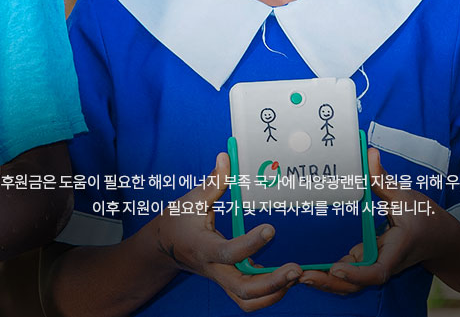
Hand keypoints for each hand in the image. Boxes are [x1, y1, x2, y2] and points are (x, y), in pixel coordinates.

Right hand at [145, 152, 301, 310]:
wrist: (164, 247)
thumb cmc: (178, 221)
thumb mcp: (192, 200)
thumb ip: (213, 183)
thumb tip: (226, 158)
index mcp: (204, 248)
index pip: (228, 252)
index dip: (250, 244)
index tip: (270, 229)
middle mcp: (214, 269)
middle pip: (243, 289)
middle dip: (272, 283)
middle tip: (296, 269)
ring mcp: (222, 279)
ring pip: (247, 300)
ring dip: (273, 293)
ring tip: (295, 275)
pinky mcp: (229, 282)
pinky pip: (249, 298)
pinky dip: (269, 294)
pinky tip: (287, 278)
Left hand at [298, 149, 457, 294]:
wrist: (440, 239)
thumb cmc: (425, 218)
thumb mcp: (405, 197)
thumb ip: (383, 179)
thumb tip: (370, 153)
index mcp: (395, 251)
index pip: (377, 271)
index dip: (357, 274)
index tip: (336, 269)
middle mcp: (383, 263)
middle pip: (356, 283)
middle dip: (330, 283)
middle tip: (303, 276)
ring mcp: (374, 265)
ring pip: (349, 282)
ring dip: (325, 281)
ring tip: (299, 274)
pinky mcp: (367, 262)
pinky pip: (348, 272)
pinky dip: (329, 274)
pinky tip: (308, 269)